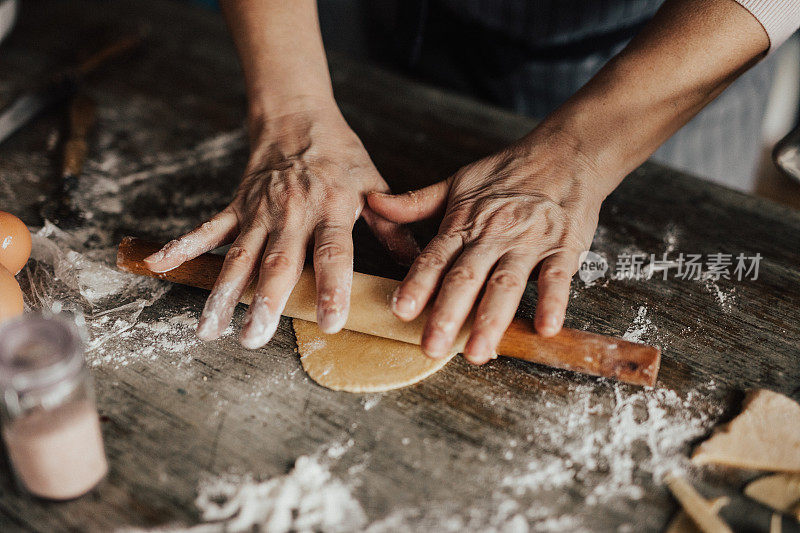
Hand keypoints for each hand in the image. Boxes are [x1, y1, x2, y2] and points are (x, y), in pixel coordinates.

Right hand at [144, 105, 417, 347]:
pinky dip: (183, 247)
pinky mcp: (236, 206)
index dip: (333, 286)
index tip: (331, 321)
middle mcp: (293, 213)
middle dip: (266, 302)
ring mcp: (259, 211)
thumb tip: (418, 264)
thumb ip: (393, 227)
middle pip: (278, 262)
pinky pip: (208, 229)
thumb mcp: (373, 185)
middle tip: (255, 339)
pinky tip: (159, 266)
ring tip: (210, 329)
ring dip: (223, 293)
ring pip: (238, 256)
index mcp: (331, 208)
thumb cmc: (340, 155)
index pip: (333, 252)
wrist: (297, 116)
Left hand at [367, 128, 605, 363]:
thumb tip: (372, 202)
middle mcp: (492, 236)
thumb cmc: (508, 173)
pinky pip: (557, 278)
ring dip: (491, 319)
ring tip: (477, 351)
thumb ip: (415, 202)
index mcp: (463, 224)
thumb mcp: (457, 182)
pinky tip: (545, 329)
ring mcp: (528, 243)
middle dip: (447, 313)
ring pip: (505, 284)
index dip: (417, 284)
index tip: (401, 310)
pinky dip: (552, 303)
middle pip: (466, 278)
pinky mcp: (563, 248)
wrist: (565, 153)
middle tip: (431, 346)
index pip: (435, 258)